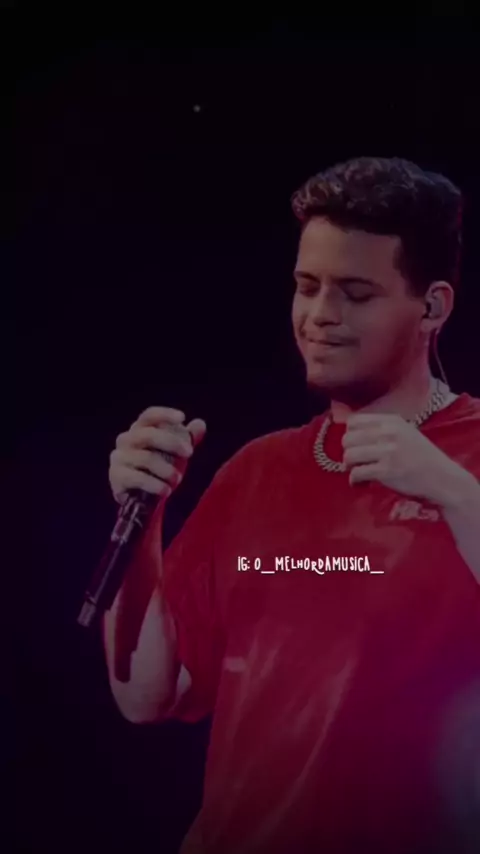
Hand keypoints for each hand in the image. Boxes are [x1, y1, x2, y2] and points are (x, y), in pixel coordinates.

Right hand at [109, 406, 206, 504]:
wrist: (141, 498)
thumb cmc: (159, 468)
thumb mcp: (175, 453)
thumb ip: (187, 439)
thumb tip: (200, 424)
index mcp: (140, 429)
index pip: (149, 415)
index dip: (165, 414)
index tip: (182, 417)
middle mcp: (126, 440)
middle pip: (148, 434)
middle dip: (172, 442)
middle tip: (190, 454)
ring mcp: (119, 457)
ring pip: (146, 458)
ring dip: (166, 469)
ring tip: (178, 480)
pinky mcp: (117, 476)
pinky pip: (137, 478)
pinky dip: (155, 485)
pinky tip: (167, 491)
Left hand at [341, 412, 468, 505]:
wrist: (441, 477)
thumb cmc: (421, 456)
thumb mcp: (404, 432)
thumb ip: (381, 429)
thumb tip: (351, 434)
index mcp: (391, 421)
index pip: (354, 421)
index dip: (350, 434)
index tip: (356, 445)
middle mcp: (388, 433)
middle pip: (348, 438)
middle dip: (348, 451)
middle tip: (355, 461)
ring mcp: (387, 452)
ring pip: (349, 455)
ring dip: (349, 466)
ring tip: (357, 471)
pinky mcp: (386, 471)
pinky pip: (357, 473)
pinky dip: (354, 480)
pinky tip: (360, 483)